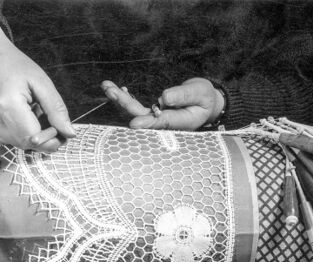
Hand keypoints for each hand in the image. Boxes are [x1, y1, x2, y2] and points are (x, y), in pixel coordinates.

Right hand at [0, 18, 75, 151]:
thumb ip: (57, 110)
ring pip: (14, 143)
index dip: (50, 139)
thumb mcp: (41, 81)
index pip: (34, 139)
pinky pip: (2, 138)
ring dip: (26, 134)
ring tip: (26, 112)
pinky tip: (11, 114)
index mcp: (6, 104)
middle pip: (25, 144)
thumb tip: (70, 133)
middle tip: (43, 117)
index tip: (58, 130)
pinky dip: (12, 131)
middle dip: (41, 137)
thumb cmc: (12, 64)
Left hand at [101, 78, 224, 130]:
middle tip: (110, 90)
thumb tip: (164, 97)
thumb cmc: (205, 98)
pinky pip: (136, 109)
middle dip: (125, 103)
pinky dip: (125, 99)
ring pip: (135, 113)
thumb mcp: (200, 92)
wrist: (206, 104)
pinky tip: (116, 90)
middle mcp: (166, 124)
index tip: (134, 123)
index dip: (147, 122)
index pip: (161, 122)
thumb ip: (184, 95)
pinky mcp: (153, 114)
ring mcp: (158, 120)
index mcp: (180, 122)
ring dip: (120, 100)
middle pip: (142, 116)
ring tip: (106, 86)